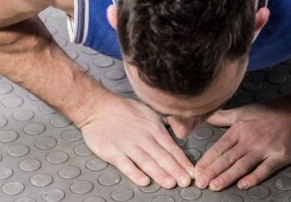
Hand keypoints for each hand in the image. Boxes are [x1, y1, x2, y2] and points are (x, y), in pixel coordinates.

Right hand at [79, 94, 193, 188]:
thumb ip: (164, 125)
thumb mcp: (149, 112)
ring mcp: (128, 145)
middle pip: (162, 156)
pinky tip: (144, 181)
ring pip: (147, 162)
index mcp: (154, 128)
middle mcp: (144, 137)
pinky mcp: (113, 152)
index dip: (183, 161)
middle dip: (176, 170)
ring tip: (170, 183)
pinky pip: (126, 165)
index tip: (192, 172)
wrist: (98, 107)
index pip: (172, 148)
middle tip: (186, 181)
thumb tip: (179, 131)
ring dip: (160, 173)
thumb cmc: (124, 110)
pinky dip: (135, 173)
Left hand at [194, 99, 290, 190]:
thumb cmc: (271, 110)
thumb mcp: (244, 111)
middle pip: (228, 158)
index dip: (207, 160)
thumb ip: (223, 116)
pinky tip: (243, 185)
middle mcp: (250, 139)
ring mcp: (265, 148)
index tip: (196, 171)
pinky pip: (264, 169)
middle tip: (201, 183)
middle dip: (212, 171)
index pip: (219, 147)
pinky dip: (253, 177)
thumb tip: (205, 115)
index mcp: (240, 129)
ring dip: (228, 176)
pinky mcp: (279, 156)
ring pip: (242, 165)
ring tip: (215, 186)